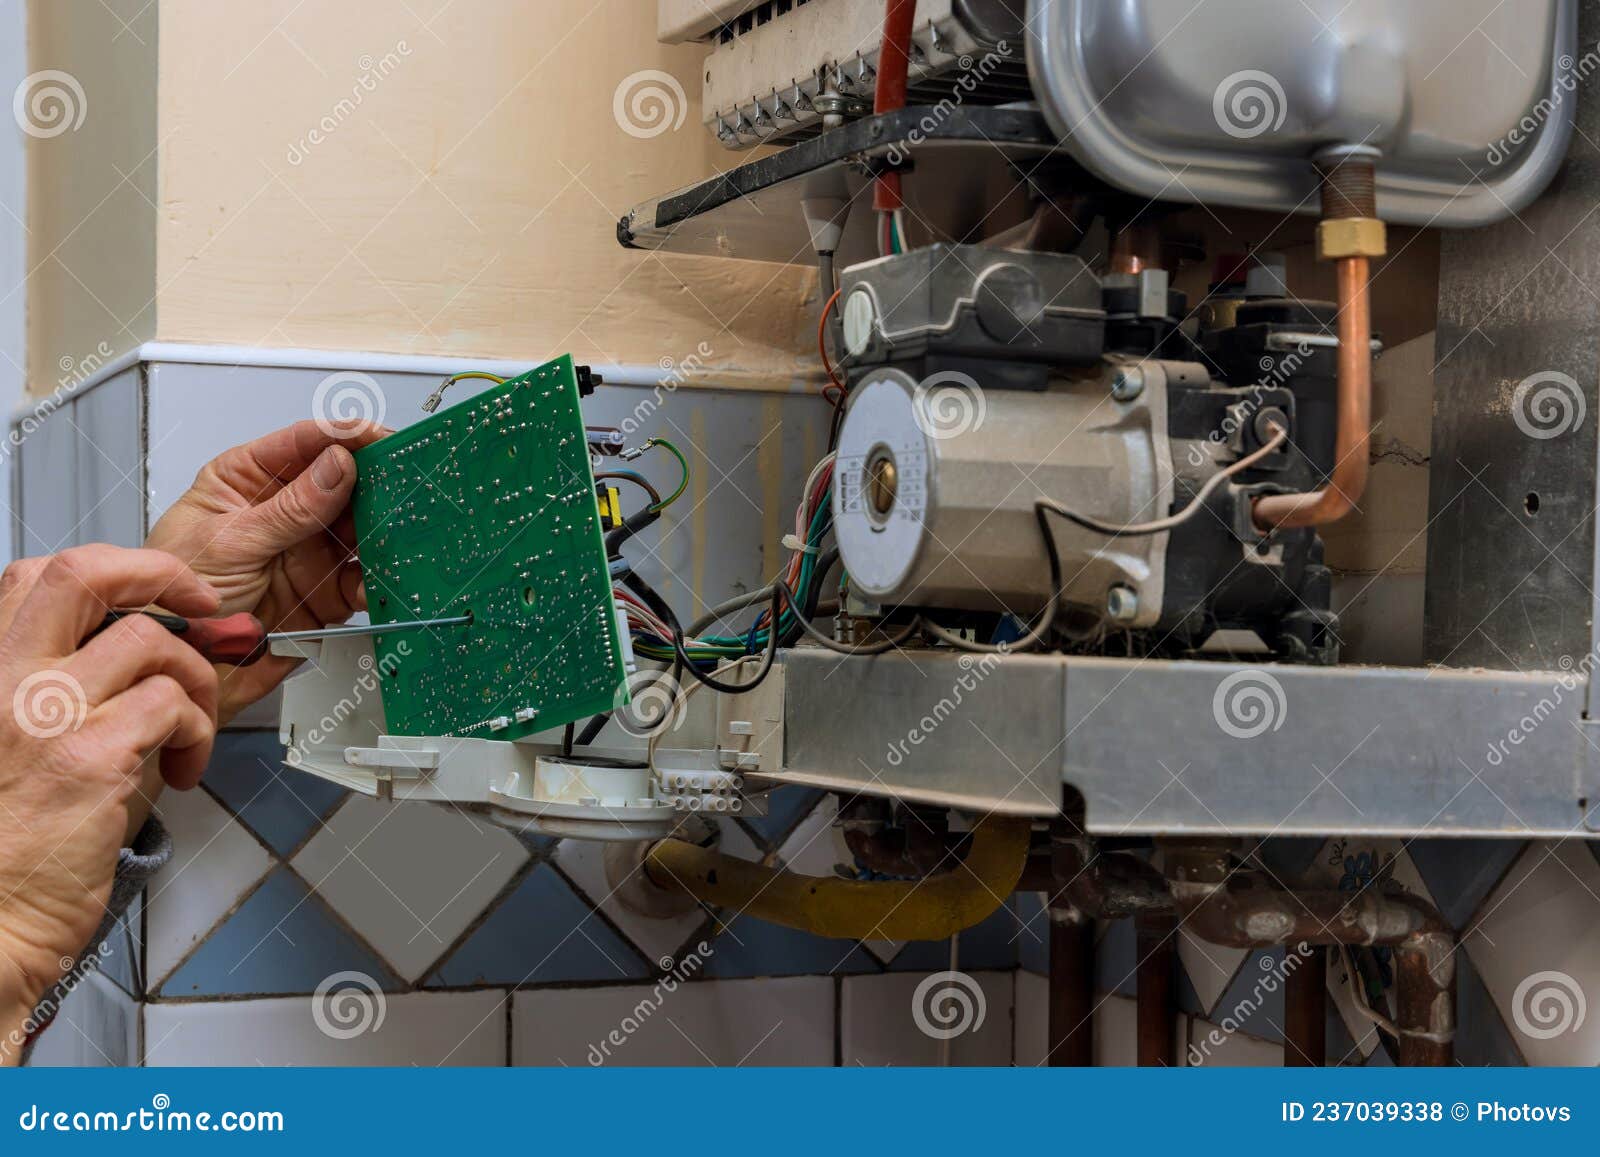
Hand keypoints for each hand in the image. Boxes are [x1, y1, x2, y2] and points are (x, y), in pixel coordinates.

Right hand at [0, 547, 218, 1049]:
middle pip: (84, 576)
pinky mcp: (91, 758)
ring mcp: (43, 715)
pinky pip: (173, 706)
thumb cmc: (5, 844)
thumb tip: (136, 646)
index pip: (35, 576)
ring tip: (189, 725)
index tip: (152, 589)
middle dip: (161, 573)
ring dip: (193, 678)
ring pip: (151, 642)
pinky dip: (197, 730)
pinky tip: (183, 766)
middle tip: (200, 605)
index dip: (110, 569)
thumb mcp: (11, 741)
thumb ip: (55, 687)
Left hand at [144, 420, 386, 722]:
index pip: (304, 444)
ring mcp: (307, 552)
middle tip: (400, 485)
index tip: (378, 436)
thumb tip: (337, 465)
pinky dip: (374, 579)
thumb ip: (289, 508)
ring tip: (392, 534)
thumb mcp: (229, 544)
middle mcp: (282, 512)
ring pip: (360, 530)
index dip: (344, 436)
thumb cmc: (171, 600)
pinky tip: (373, 580)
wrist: (180, 668)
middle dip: (374, 484)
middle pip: (344, 483)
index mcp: (247, 481)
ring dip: (380, 532)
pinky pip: (362, 579)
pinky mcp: (324, 593)